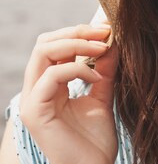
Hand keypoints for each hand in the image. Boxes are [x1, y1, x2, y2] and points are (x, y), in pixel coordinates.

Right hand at [18, 22, 118, 163]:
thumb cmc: (95, 140)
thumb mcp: (103, 95)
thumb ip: (105, 70)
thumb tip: (112, 41)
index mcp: (49, 85)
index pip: (54, 45)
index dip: (80, 32)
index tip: (107, 29)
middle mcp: (37, 90)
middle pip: (44, 43)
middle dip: (76, 31)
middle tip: (104, 32)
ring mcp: (33, 100)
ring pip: (43, 52)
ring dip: (76, 43)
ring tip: (103, 48)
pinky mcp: (35, 111)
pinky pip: (51, 76)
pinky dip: (77, 69)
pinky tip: (96, 78)